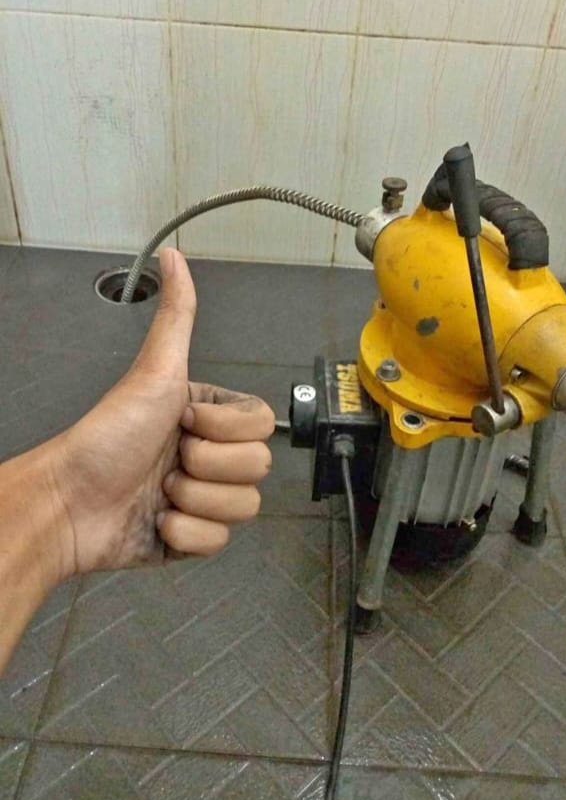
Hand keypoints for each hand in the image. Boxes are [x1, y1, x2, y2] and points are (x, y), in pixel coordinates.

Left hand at [50, 248, 274, 576]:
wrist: (70, 504)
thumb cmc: (106, 437)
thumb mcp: (153, 372)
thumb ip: (176, 316)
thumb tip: (175, 257)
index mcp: (207, 416)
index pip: (262, 425)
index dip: (226, 429)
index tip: (186, 420)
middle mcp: (208, 455)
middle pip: (258, 468)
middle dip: (207, 466)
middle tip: (169, 457)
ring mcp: (202, 497)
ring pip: (244, 507)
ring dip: (195, 501)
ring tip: (160, 489)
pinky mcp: (191, 536)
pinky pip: (220, 542)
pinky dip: (186, 533)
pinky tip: (157, 518)